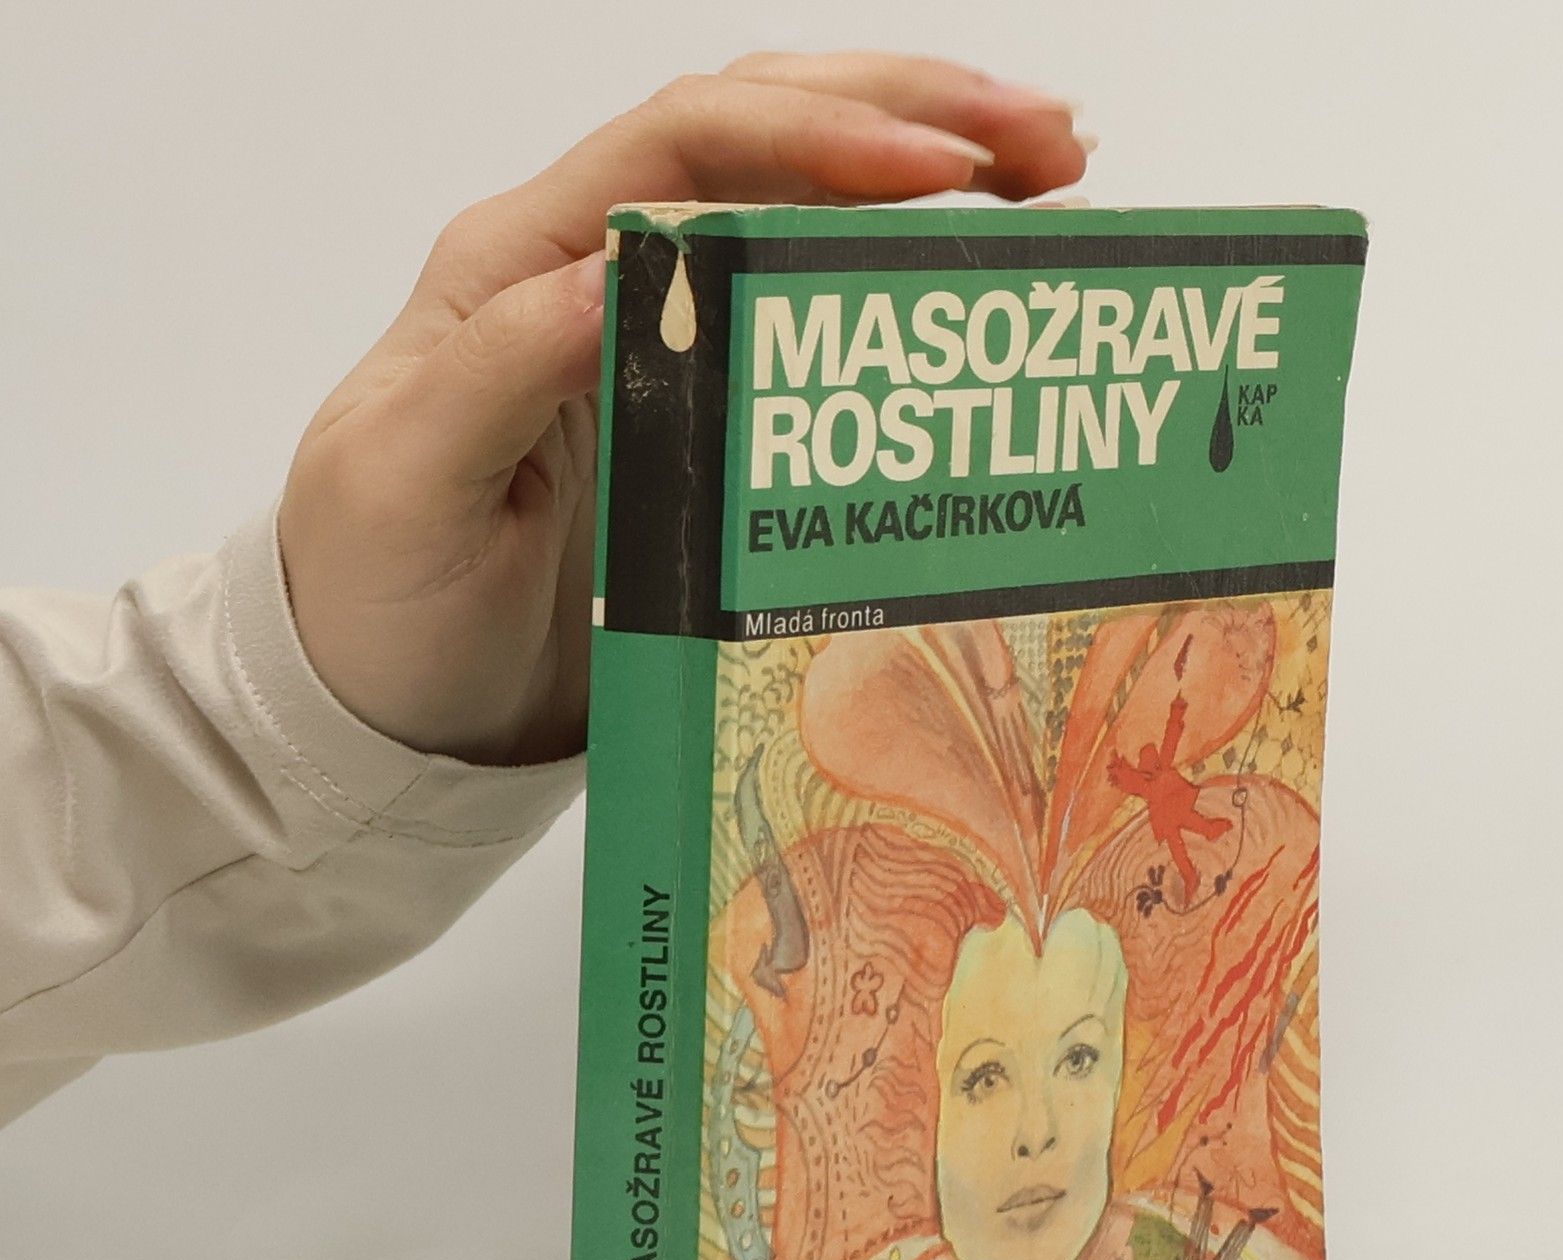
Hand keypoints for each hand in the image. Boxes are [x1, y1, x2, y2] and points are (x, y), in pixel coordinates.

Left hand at [278, 53, 1090, 766]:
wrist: (386, 704)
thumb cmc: (373, 598)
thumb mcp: (406, 483)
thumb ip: (502, 368)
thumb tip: (626, 267)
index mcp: (521, 262)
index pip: (687, 146)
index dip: (822, 140)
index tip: (946, 175)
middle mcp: (596, 274)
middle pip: (765, 138)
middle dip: (913, 117)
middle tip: (1053, 142)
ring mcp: (657, 344)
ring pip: (801, 211)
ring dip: (929, 177)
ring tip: (1054, 177)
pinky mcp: (699, 420)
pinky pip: (810, 324)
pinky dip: (900, 286)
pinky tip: (981, 281)